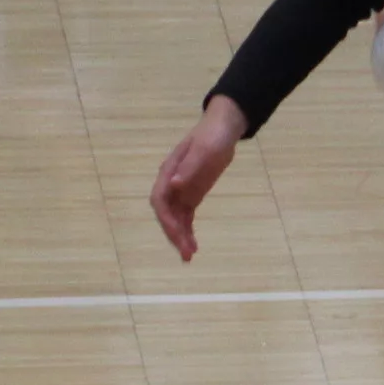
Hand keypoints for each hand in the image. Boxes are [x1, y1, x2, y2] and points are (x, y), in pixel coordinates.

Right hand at [149, 98, 245, 258]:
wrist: (224, 128)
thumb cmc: (213, 136)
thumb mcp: (205, 150)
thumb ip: (190, 167)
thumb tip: (175, 185)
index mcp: (169, 172)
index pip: (160, 200)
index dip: (166, 219)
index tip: (177, 233)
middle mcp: (171, 184)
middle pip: (166, 213)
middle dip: (173, 234)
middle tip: (186, 254)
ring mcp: (182, 190)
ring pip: (176, 218)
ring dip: (181, 237)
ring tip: (189, 256)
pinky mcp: (193, 194)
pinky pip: (187, 216)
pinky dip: (189, 231)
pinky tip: (193, 245)